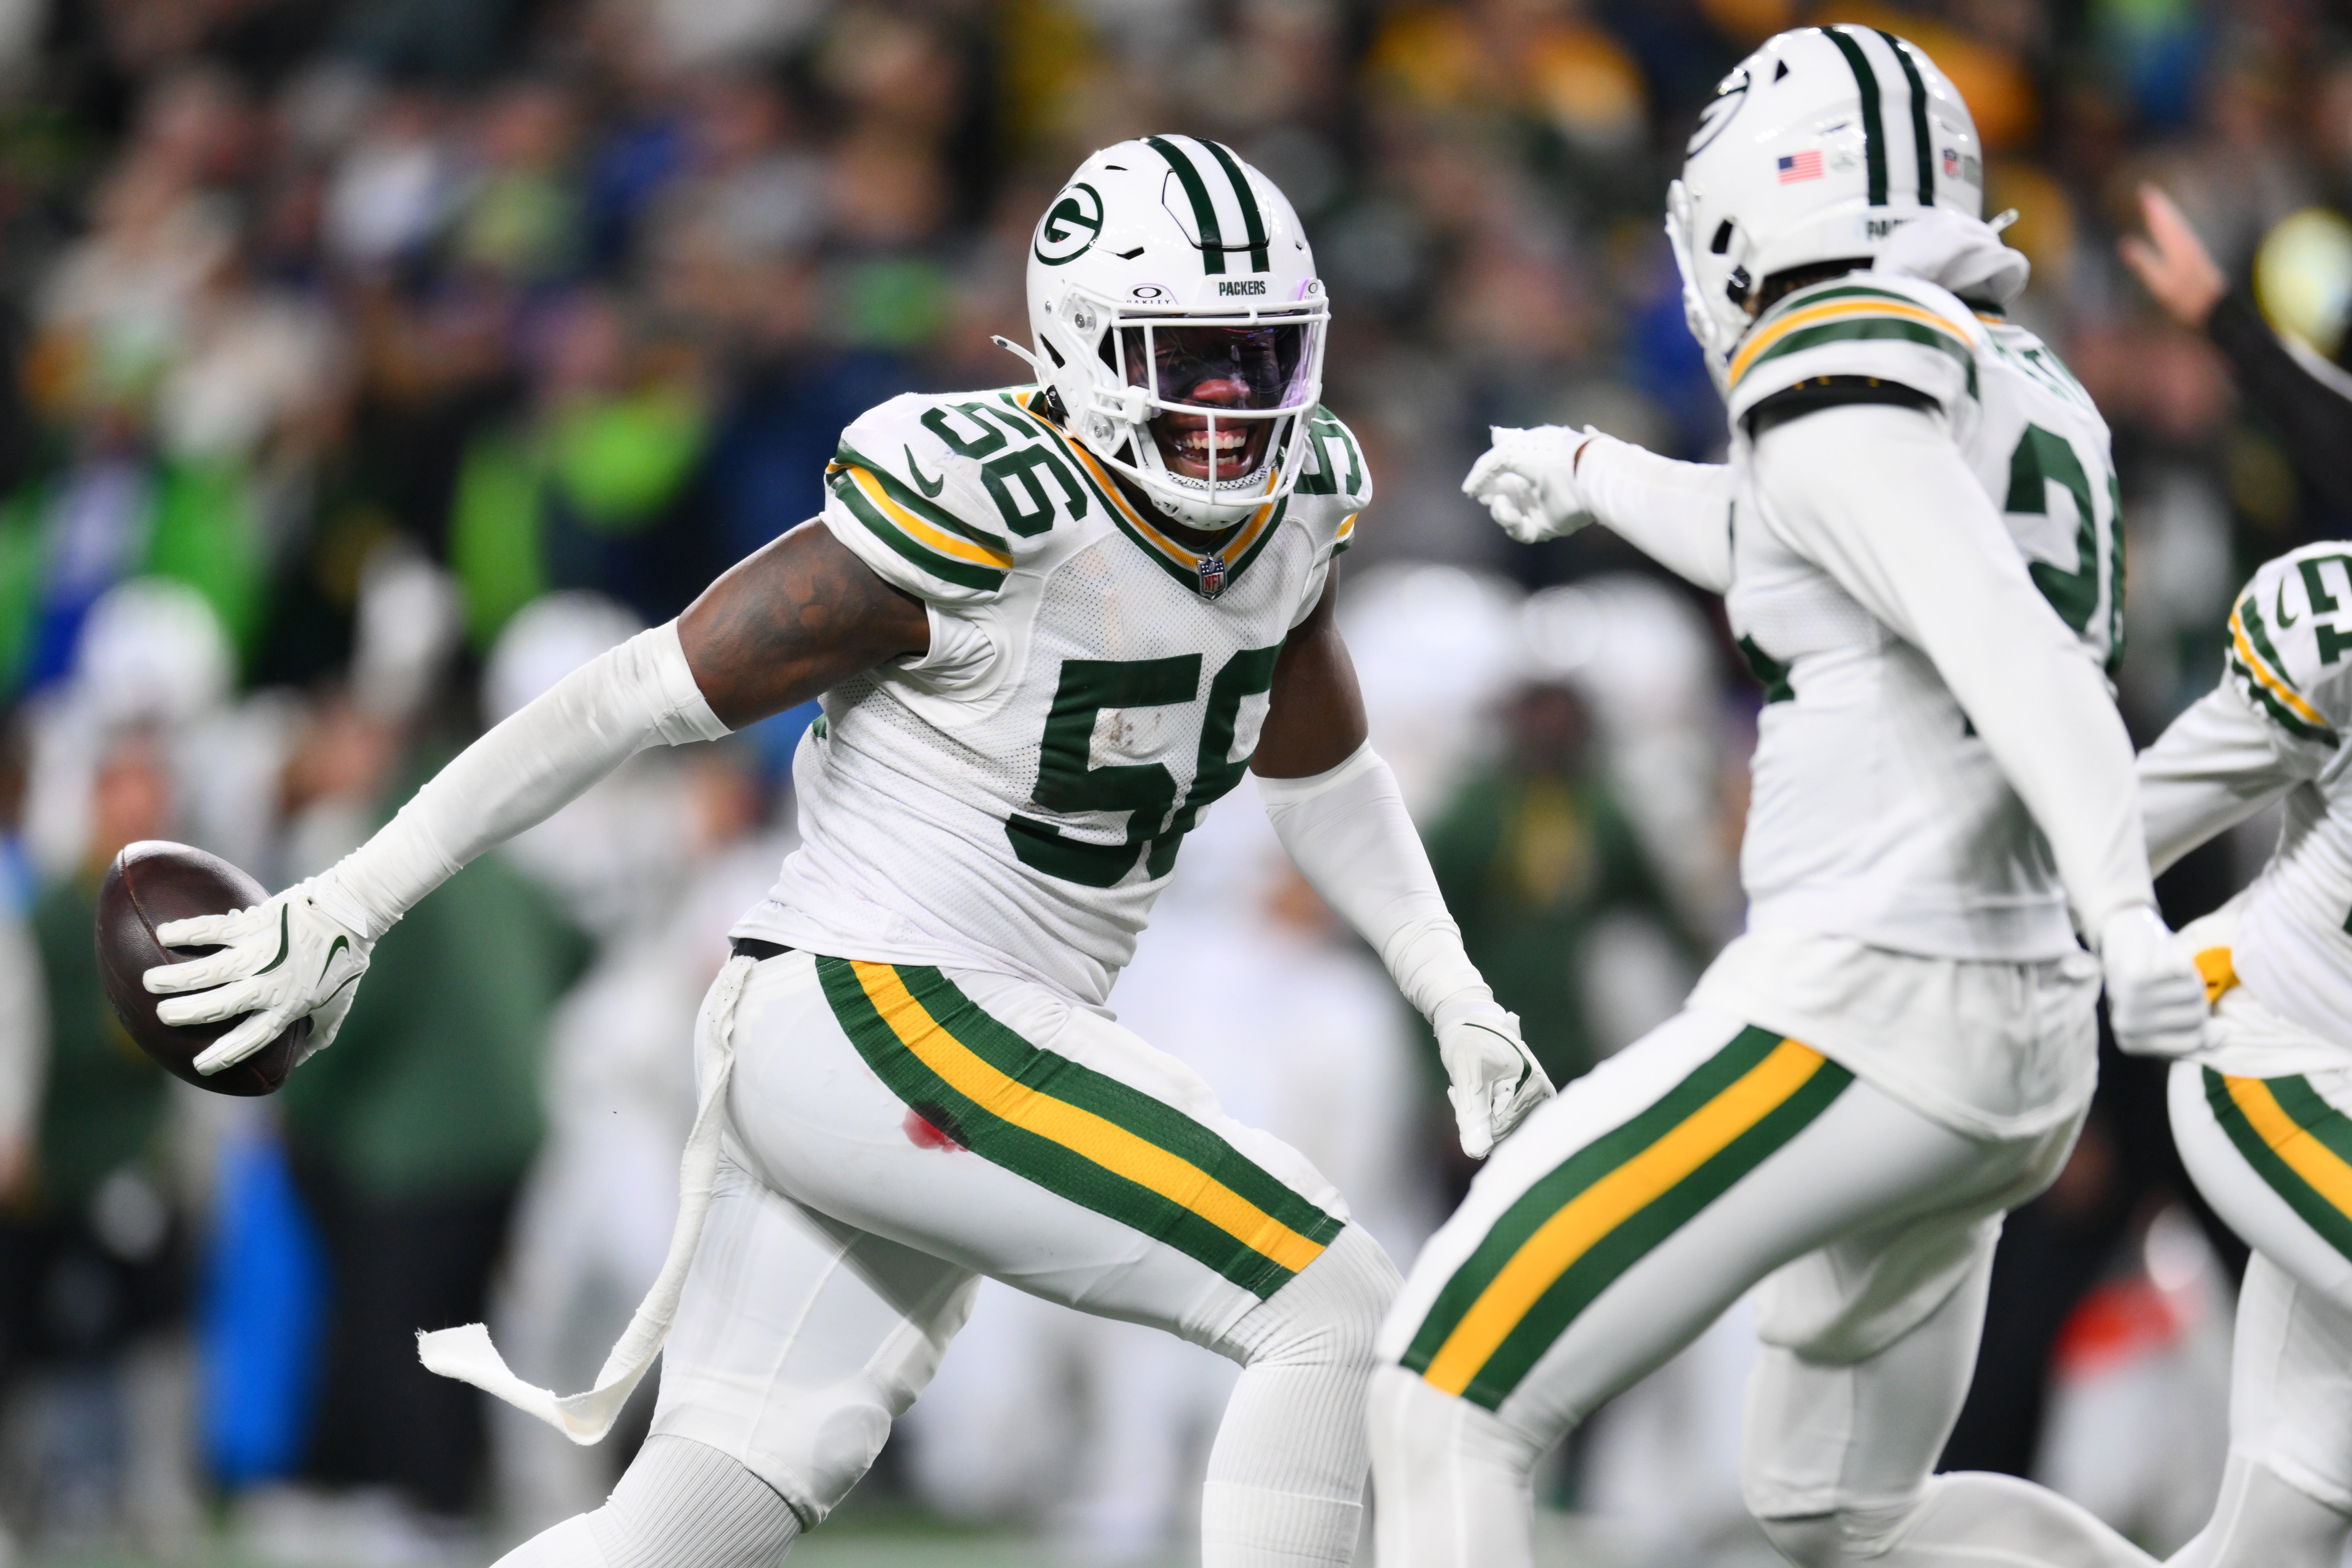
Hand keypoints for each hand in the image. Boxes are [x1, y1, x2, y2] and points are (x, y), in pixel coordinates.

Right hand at [144, 881, 373, 1073]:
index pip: (251, 1039)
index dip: (225, 1054)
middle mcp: (270, 984)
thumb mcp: (336, 1006)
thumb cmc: (345, 961)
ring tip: (150, 981)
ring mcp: (259, 954)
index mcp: (288, 1007)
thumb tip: (297, 1062)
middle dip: (186, 1013)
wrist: (351, 914)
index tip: (200, 1066)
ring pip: (208, 971)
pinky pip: (213, 929)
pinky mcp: (254, 924)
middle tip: (162, 1014)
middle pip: (218, 1007)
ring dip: (175, 978)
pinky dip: (187, 931)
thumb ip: (317, 1035)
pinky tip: (164, 934)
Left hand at [1436, 1005, 1554, 1158]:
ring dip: (1479, 1115)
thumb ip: (1472, 1112)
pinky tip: (1478, 1094)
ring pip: (1501, 1129)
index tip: (1459, 1091)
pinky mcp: (1527, 1100)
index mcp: (1534, 1084)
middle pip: (1504, 1130)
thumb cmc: (1468, 1041)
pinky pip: (1503, 1123)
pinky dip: (1485, 1114)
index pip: (1503, 1126)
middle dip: (1477, 1115)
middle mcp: (1541, 1094)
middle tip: (1461, 1090)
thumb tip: (1476, 1152)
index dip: (1475, 1117)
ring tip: (1470, 1089)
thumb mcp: (1466, 1074)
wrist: (1470, 1023)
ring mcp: (1536, 1098)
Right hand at [1462, 426, 1596, 543]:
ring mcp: (1537, 507)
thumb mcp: (1511, 451)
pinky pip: (1519, 532)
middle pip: (1499, 496)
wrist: (1582, 473)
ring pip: (1506, 515)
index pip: (1499, 473)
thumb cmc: (1549, 455)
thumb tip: (1471, 485)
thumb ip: (1487, 466)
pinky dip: (1511, 523)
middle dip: (1490, 496)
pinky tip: (1509, 512)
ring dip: (1499, 510)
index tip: (1471, 489)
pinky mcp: (1544, 527)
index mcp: (1526, 463)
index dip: (1484, 481)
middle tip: (1484, 496)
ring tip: (1503, 503)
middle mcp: (1531, 486)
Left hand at [2098, 904, 2207, 1058]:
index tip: (2180, 1006)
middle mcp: (2125, 1025)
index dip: (2199, 1023)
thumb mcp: (2170, 1012)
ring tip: (2168, 971)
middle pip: (2195, 1018)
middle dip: (2197, 998)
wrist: (2119, 943)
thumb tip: (2221, 1037)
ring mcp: (2127, 1002)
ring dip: (2191, 977)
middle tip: (2175, 983)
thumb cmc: (2147, 985)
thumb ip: (2198, 1031)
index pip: (2192, 1042)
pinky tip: (2160, 957)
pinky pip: (2182, 972)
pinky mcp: (2133, 977)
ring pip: (2193, 994)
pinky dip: (2180, 959)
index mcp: (2130, 1041)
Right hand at [2118, 184, 2225, 330]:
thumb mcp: (2161, 284)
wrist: (2217, 310)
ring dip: (2169, 215)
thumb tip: (2124, 243)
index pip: (2162, 222)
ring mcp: (2194, 252)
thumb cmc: (2187, 300)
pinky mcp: (2199, 260)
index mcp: (2177, 247)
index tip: (2144, 191)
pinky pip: (2184, 236)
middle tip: (2148, 191)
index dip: (2153, 207)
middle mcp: (2187, 245)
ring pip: (2180, 227)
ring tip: (2160, 206)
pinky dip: (2176, 228)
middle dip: (2160, 206)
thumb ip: (2144, 262)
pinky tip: (2176, 232)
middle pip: (2172, 220)